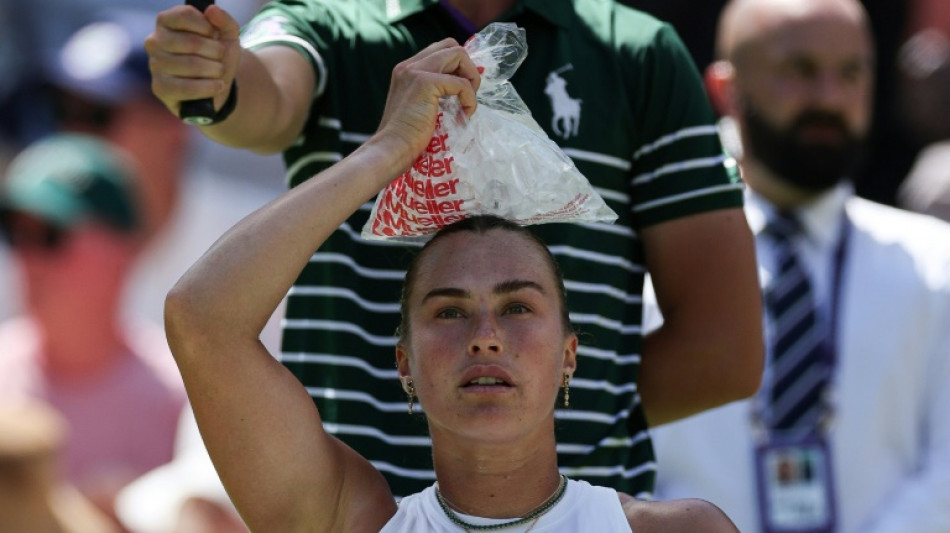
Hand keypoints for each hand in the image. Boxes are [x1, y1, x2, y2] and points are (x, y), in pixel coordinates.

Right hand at [145, 4, 240, 116]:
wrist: (216, 86)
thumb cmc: (216, 56)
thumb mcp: (227, 36)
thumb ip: (224, 20)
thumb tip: (212, 10)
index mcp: (166, 22)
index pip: (185, 16)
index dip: (207, 27)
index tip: (215, 35)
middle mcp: (155, 41)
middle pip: (192, 42)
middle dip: (216, 52)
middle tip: (220, 57)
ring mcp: (155, 65)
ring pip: (192, 65)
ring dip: (215, 70)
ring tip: (219, 71)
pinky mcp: (160, 88)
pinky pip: (187, 88)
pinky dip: (209, 87)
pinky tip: (218, 86)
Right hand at [373, 39, 480, 170]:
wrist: (391, 150)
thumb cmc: (405, 140)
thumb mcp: (419, 109)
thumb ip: (433, 95)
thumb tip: (461, 93)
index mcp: (406, 70)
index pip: (441, 51)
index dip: (458, 67)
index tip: (461, 92)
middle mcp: (409, 65)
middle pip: (452, 45)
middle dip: (467, 68)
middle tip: (466, 96)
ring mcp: (416, 71)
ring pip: (459, 54)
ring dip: (471, 79)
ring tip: (466, 105)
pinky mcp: (425, 83)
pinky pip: (462, 83)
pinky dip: (470, 100)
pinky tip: (463, 117)